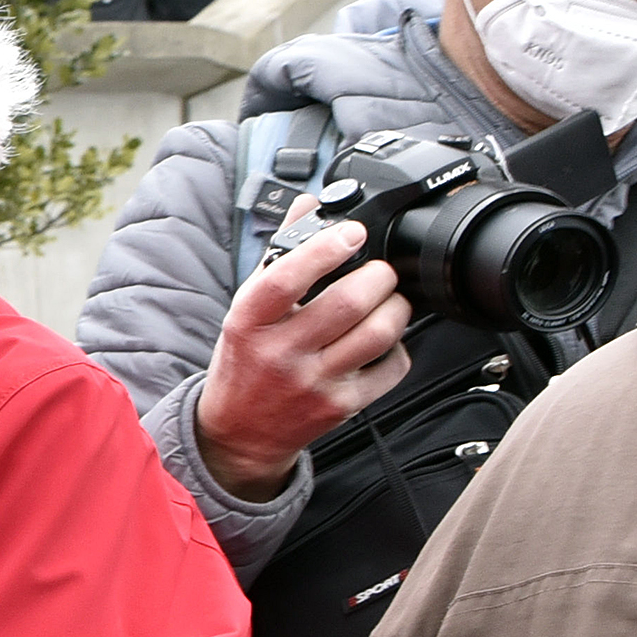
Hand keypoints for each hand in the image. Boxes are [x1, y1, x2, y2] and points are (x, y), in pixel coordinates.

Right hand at [196, 211, 412, 500]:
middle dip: (379, 276)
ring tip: (389, 300)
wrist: (239, 431)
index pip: (285, 278)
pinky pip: (390, 367)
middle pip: (348, 303)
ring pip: (378, 333)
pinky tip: (383, 341)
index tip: (351, 233)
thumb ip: (278, 255)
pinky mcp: (340, 406)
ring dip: (396, 307)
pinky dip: (398, 347)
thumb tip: (308, 205)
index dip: (325, 249)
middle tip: (380, 271)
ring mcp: (312, 382)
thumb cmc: (245, 362)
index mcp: (248, 322)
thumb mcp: (245, 308)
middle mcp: (279, 353)